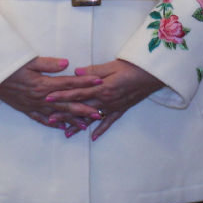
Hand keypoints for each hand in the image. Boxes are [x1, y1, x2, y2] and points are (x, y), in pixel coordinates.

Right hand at [0, 56, 101, 131]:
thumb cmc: (9, 66)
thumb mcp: (29, 61)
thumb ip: (49, 63)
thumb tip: (67, 64)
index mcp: (43, 84)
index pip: (69, 83)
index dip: (85, 82)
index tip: (99, 82)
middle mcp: (40, 98)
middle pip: (66, 104)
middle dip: (84, 108)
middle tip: (99, 113)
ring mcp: (33, 106)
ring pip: (56, 115)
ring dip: (71, 120)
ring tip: (86, 125)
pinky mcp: (26, 110)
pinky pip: (42, 119)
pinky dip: (53, 124)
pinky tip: (63, 128)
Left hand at [46, 59, 163, 141]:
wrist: (153, 75)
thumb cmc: (133, 66)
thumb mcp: (112, 65)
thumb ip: (93, 70)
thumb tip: (76, 72)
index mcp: (102, 87)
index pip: (78, 92)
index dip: (62, 95)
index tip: (48, 97)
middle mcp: (106, 99)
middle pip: (81, 107)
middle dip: (65, 113)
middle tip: (50, 118)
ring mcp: (113, 106)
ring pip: (93, 117)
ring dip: (79, 125)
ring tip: (66, 132)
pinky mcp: (121, 109)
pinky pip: (109, 121)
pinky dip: (101, 129)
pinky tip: (93, 137)